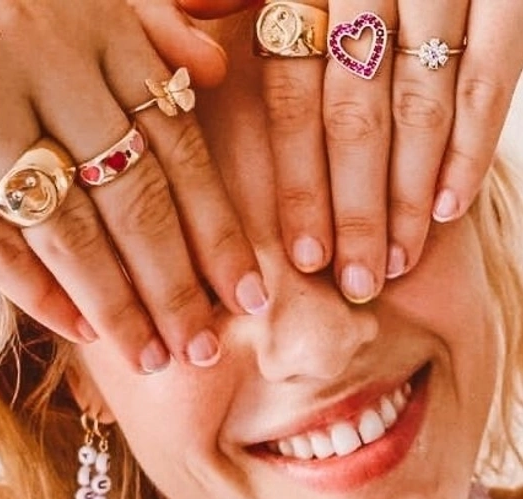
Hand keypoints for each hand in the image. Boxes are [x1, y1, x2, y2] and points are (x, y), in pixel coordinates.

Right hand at [0, 0, 268, 372]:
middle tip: (204, 347)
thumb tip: (216, 71)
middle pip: (133, 199)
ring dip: (116, 305)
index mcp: (97, 26)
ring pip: (68, 227)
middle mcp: (43, 57)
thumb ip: (152, 30)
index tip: (249, 296)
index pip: (180, 151)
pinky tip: (81, 331)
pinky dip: (33, 290)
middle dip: (175, 285)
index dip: (219, 232)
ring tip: (152, 358)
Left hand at [184, 0, 522, 301]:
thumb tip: (194, 67)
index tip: (305, 256)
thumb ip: (221, 1)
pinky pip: (492, 72)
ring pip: (423, 106)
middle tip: (353, 282)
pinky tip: (452, 209)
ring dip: (409, 196)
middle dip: (356, 212)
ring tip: (395, 263)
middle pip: (357, 119)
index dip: (300, 184)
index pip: (294, 102)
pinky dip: (473, 144)